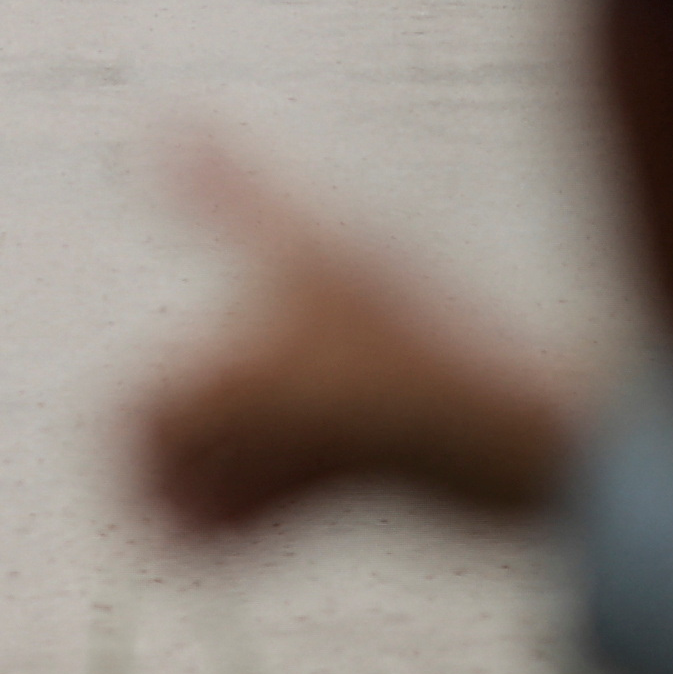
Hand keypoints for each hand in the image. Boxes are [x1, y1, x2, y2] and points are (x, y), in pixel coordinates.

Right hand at [131, 137, 583, 541]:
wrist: (534, 451)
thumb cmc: (404, 391)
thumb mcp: (261, 389)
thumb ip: (179, 408)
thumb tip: (145, 439)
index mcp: (302, 256)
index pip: (237, 195)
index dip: (201, 167)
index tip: (168, 130)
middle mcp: (322, 309)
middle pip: (221, 349)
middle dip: (169, 422)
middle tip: (139, 479)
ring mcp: (349, 380)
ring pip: (249, 424)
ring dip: (200, 475)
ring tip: (166, 529)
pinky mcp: (377, 448)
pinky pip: (287, 475)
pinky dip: (244, 505)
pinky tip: (205, 543)